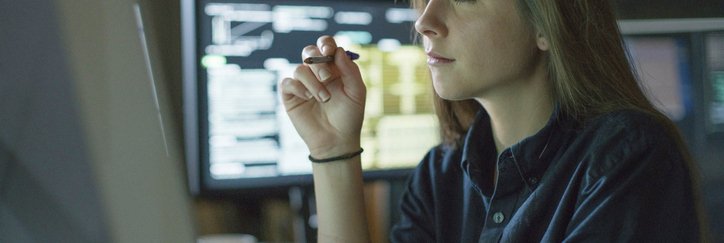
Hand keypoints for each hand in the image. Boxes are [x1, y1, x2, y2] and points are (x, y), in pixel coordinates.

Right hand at [279, 36, 365, 157]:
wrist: (337, 140)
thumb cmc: (349, 116)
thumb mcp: (357, 92)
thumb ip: (350, 70)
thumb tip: (338, 51)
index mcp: (334, 68)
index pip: (326, 46)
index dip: (325, 44)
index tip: (329, 53)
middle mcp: (317, 73)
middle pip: (309, 52)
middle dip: (318, 62)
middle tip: (328, 78)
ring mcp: (303, 84)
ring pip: (300, 69)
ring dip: (313, 82)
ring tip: (324, 99)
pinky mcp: (291, 96)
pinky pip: (288, 82)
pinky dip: (298, 88)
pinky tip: (308, 98)